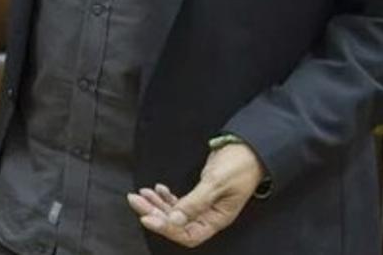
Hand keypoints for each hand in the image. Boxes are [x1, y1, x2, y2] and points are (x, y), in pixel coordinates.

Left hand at [127, 143, 264, 247]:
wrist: (248, 149)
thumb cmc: (239, 166)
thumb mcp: (216, 183)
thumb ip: (195, 202)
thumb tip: (174, 220)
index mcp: (217, 219)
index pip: (188, 234)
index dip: (166, 228)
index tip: (146, 217)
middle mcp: (209, 216)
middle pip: (176, 224)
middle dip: (154, 213)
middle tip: (134, 200)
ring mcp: (203, 206)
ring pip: (174, 213)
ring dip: (156, 204)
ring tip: (141, 194)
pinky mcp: (200, 195)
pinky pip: (178, 202)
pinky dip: (165, 197)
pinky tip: (156, 189)